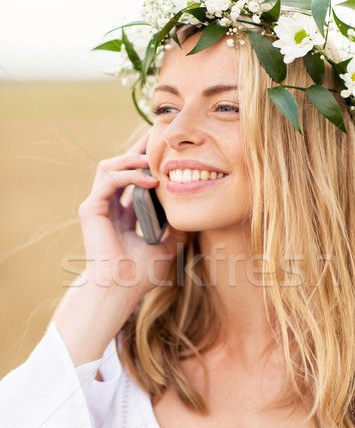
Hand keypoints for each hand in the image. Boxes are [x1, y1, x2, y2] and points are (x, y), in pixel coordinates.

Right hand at [78, 132, 187, 300]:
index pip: (132, 179)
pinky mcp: (90, 208)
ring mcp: (97, 206)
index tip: (165, 152)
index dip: (146, 163)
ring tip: (154, 158)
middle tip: (158, 138)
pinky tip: (150, 179)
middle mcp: (107, 207)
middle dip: (138, 150)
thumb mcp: (166, 247)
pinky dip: (129, 175)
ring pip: (109, 166)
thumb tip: (191, 219)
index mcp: (122, 215)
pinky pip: (109, 180)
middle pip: (119, 166)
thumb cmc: (140, 274)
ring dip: (132, 158)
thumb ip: (175, 231)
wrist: (122, 289)